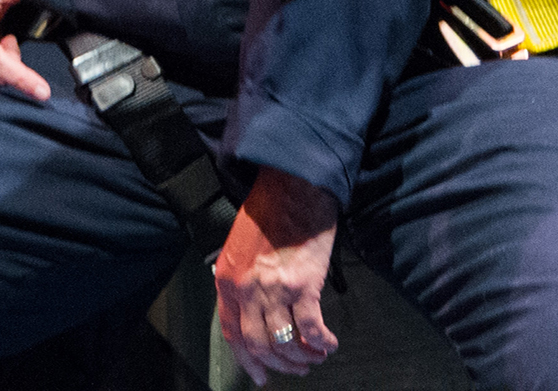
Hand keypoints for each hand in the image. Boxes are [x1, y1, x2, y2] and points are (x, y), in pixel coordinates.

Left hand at [215, 170, 341, 384]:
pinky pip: (311, 328)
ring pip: (285, 342)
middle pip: (259, 344)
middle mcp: (247, 289)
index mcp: (228, 280)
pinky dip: (321, 343)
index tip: (262, 377)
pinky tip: (329, 344)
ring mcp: (274, 288)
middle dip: (280, 364)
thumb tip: (249, 308)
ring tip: (315, 357)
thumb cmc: (269, 211)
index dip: (249, 361)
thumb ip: (240, 278)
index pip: (234, 334)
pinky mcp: (303, 285)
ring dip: (302, 358)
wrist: (293, 185)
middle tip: (296, 369)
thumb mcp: (239, 246)